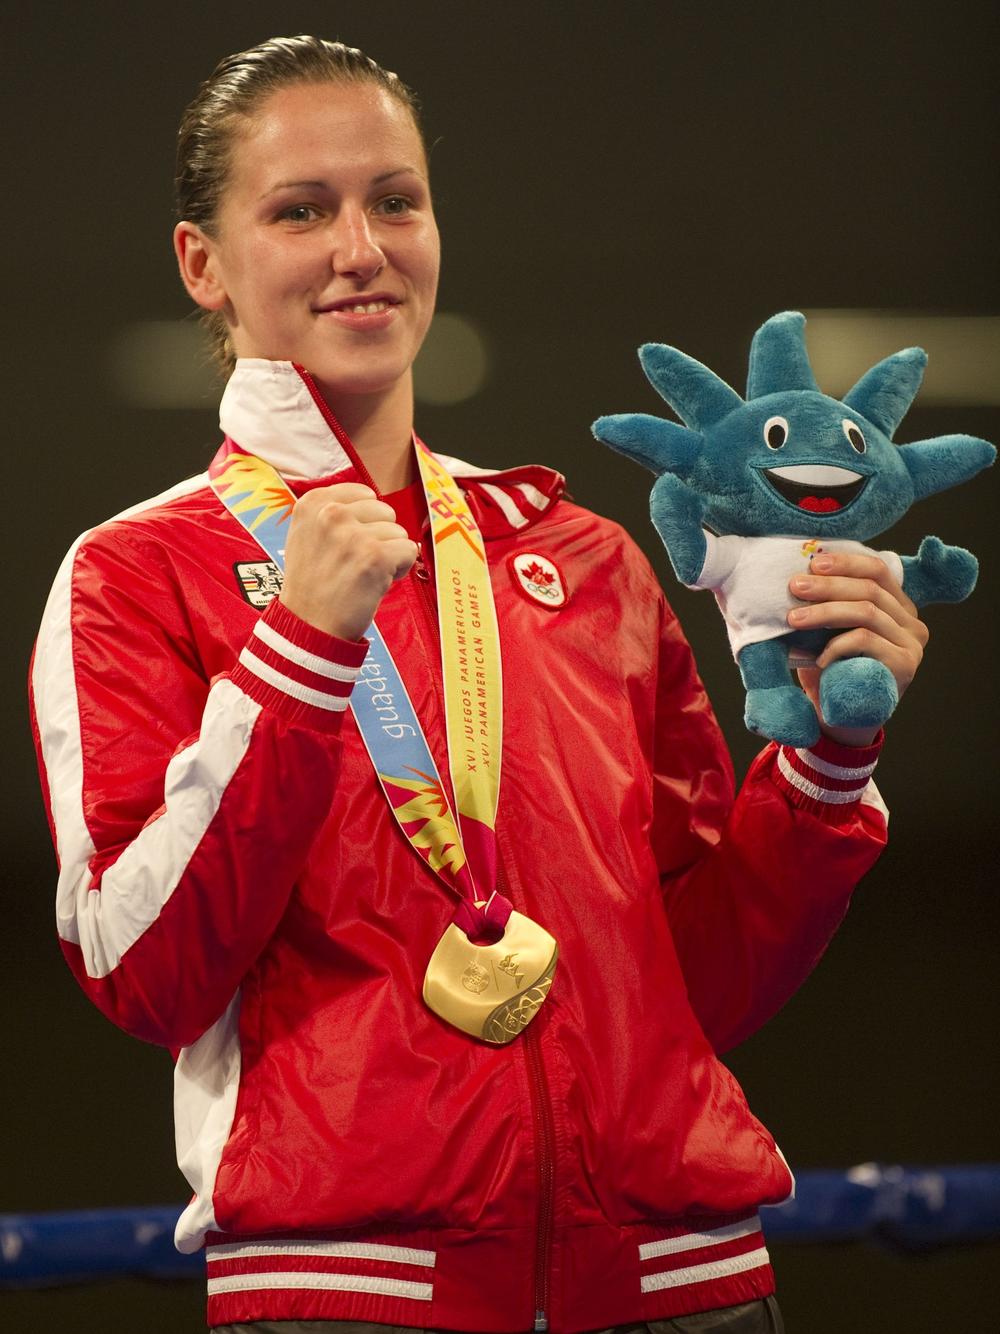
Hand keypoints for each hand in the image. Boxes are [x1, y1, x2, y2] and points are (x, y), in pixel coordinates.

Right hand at [279, 483, 417, 639]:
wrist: (310, 625)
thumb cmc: (314, 584)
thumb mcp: (307, 534)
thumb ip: (333, 511)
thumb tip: (371, 498)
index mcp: (313, 503)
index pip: (364, 494)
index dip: (365, 521)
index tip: (348, 543)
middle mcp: (331, 514)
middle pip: (384, 510)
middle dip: (379, 537)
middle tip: (356, 563)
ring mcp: (353, 535)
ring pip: (398, 532)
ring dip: (389, 554)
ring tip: (363, 573)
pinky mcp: (375, 556)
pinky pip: (409, 550)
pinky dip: (400, 569)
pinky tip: (377, 581)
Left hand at [787, 552, 928, 745]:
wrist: (840, 721)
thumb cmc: (831, 672)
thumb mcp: (829, 631)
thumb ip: (829, 604)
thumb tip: (802, 574)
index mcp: (897, 608)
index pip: (878, 571)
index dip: (846, 563)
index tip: (813, 563)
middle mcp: (912, 624)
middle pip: (870, 590)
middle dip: (828, 586)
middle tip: (796, 587)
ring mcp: (912, 645)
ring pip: (867, 612)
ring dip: (825, 612)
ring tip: (794, 619)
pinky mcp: (905, 665)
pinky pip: (865, 640)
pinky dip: (836, 645)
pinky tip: (818, 658)